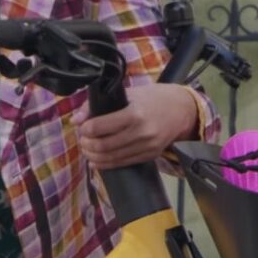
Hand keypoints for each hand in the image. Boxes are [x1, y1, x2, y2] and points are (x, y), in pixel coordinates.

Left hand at [73, 83, 198, 169]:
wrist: (182, 110)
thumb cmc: (153, 98)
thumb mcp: (128, 93)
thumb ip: (98, 105)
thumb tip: (75, 120)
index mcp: (134, 114)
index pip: (99, 127)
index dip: (85, 129)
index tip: (82, 127)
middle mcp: (141, 133)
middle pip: (103, 146)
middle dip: (87, 145)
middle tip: (82, 139)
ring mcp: (146, 147)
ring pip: (110, 159)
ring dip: (93, 156)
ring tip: (88, 149)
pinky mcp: (149, 156)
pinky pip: (122, 164)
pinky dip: (105, 164)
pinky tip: (96, 161)